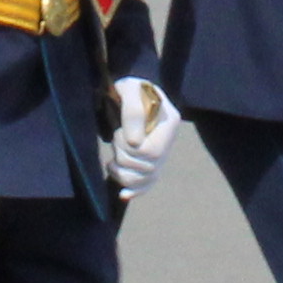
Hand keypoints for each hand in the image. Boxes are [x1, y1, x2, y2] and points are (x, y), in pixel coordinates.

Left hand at [101, 75, 184, 199]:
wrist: (129, 93)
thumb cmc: (129, 88)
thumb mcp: (129, 89)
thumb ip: (133, 111)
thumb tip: (135, 142)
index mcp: (169, 123)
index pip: (151, 152)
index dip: (129, 148)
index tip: (119, 132)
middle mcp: (168, 143)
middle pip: (145, 167)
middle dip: (122, 157)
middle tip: (116, 139)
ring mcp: (161, 156)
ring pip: (143, 179)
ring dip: (121, 173)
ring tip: (112, 161)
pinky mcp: (150, 164)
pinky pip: (146, 185)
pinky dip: (134, 191)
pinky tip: (123, 194)